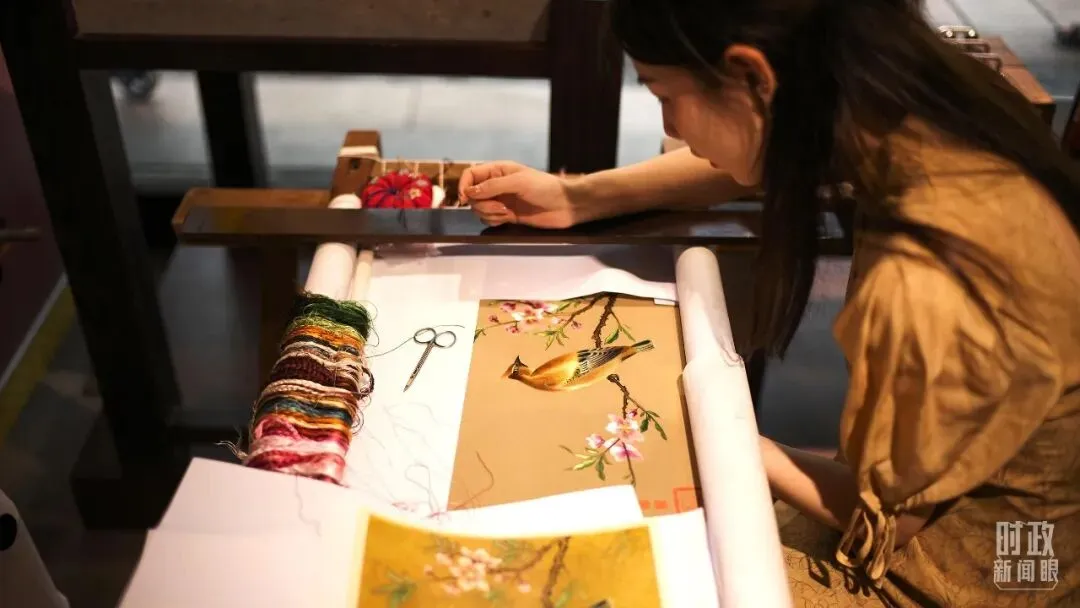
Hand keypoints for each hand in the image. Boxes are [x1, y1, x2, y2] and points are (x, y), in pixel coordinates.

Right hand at [458, 161, 577, 228]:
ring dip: (489, 213)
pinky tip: (509, 218)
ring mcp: (501, 200)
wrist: (565, 206)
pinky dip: (495, 221)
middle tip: (500, 207)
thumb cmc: (545, 188)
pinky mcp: (506, 215)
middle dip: (481, 204)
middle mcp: (496, 184)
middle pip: (472, 195)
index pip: (470, 175)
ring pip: (479, 209)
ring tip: (507, 212)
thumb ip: (493, 186)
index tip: (465, 199)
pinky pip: (489, 219)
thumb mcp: (518, 182)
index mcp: (498, 170)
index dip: (464, 186)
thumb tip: (470, 192)